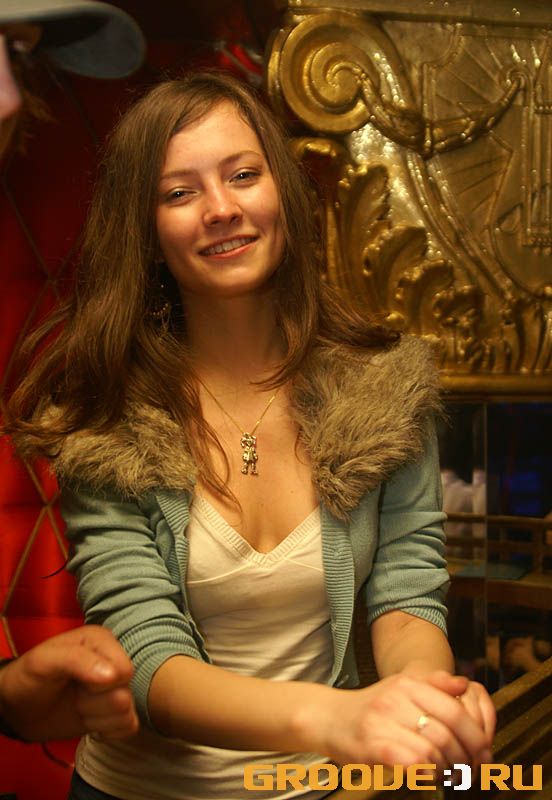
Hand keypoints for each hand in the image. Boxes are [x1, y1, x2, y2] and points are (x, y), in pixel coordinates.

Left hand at [0, 626, 138, 741]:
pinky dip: (106, 730)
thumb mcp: (45, 661)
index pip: (124, 670)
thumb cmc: (30, 677)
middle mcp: (113, 662)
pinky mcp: (115, 712)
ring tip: (78, 705)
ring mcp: (115, 687)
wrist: (19, 708)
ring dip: (96, 717)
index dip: (100, 684)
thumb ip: (77, 660)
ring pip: (126, 713)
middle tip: (74, 695)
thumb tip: (112, 676)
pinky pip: (128, 726)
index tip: (77, 683)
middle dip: (95, 702)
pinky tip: (89, 720)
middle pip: (126, 693)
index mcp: (102, 641)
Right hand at [314, 671, 492, 771]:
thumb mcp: (400, 685)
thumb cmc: (371, 707)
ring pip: (433, 751)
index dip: (476, 735)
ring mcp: (383, 722)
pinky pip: (413, 763)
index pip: (455, 709)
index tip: (484, 753)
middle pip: (447, 732)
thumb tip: (464, 684)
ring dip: (448, 769)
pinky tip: (428, 776)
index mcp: (407, 684)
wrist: (329, 718)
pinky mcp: (373, 747)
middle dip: (467, 757)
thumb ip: (433, 683)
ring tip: (449, 775)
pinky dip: (427, 774)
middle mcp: (396, 699)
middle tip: (472, 770)